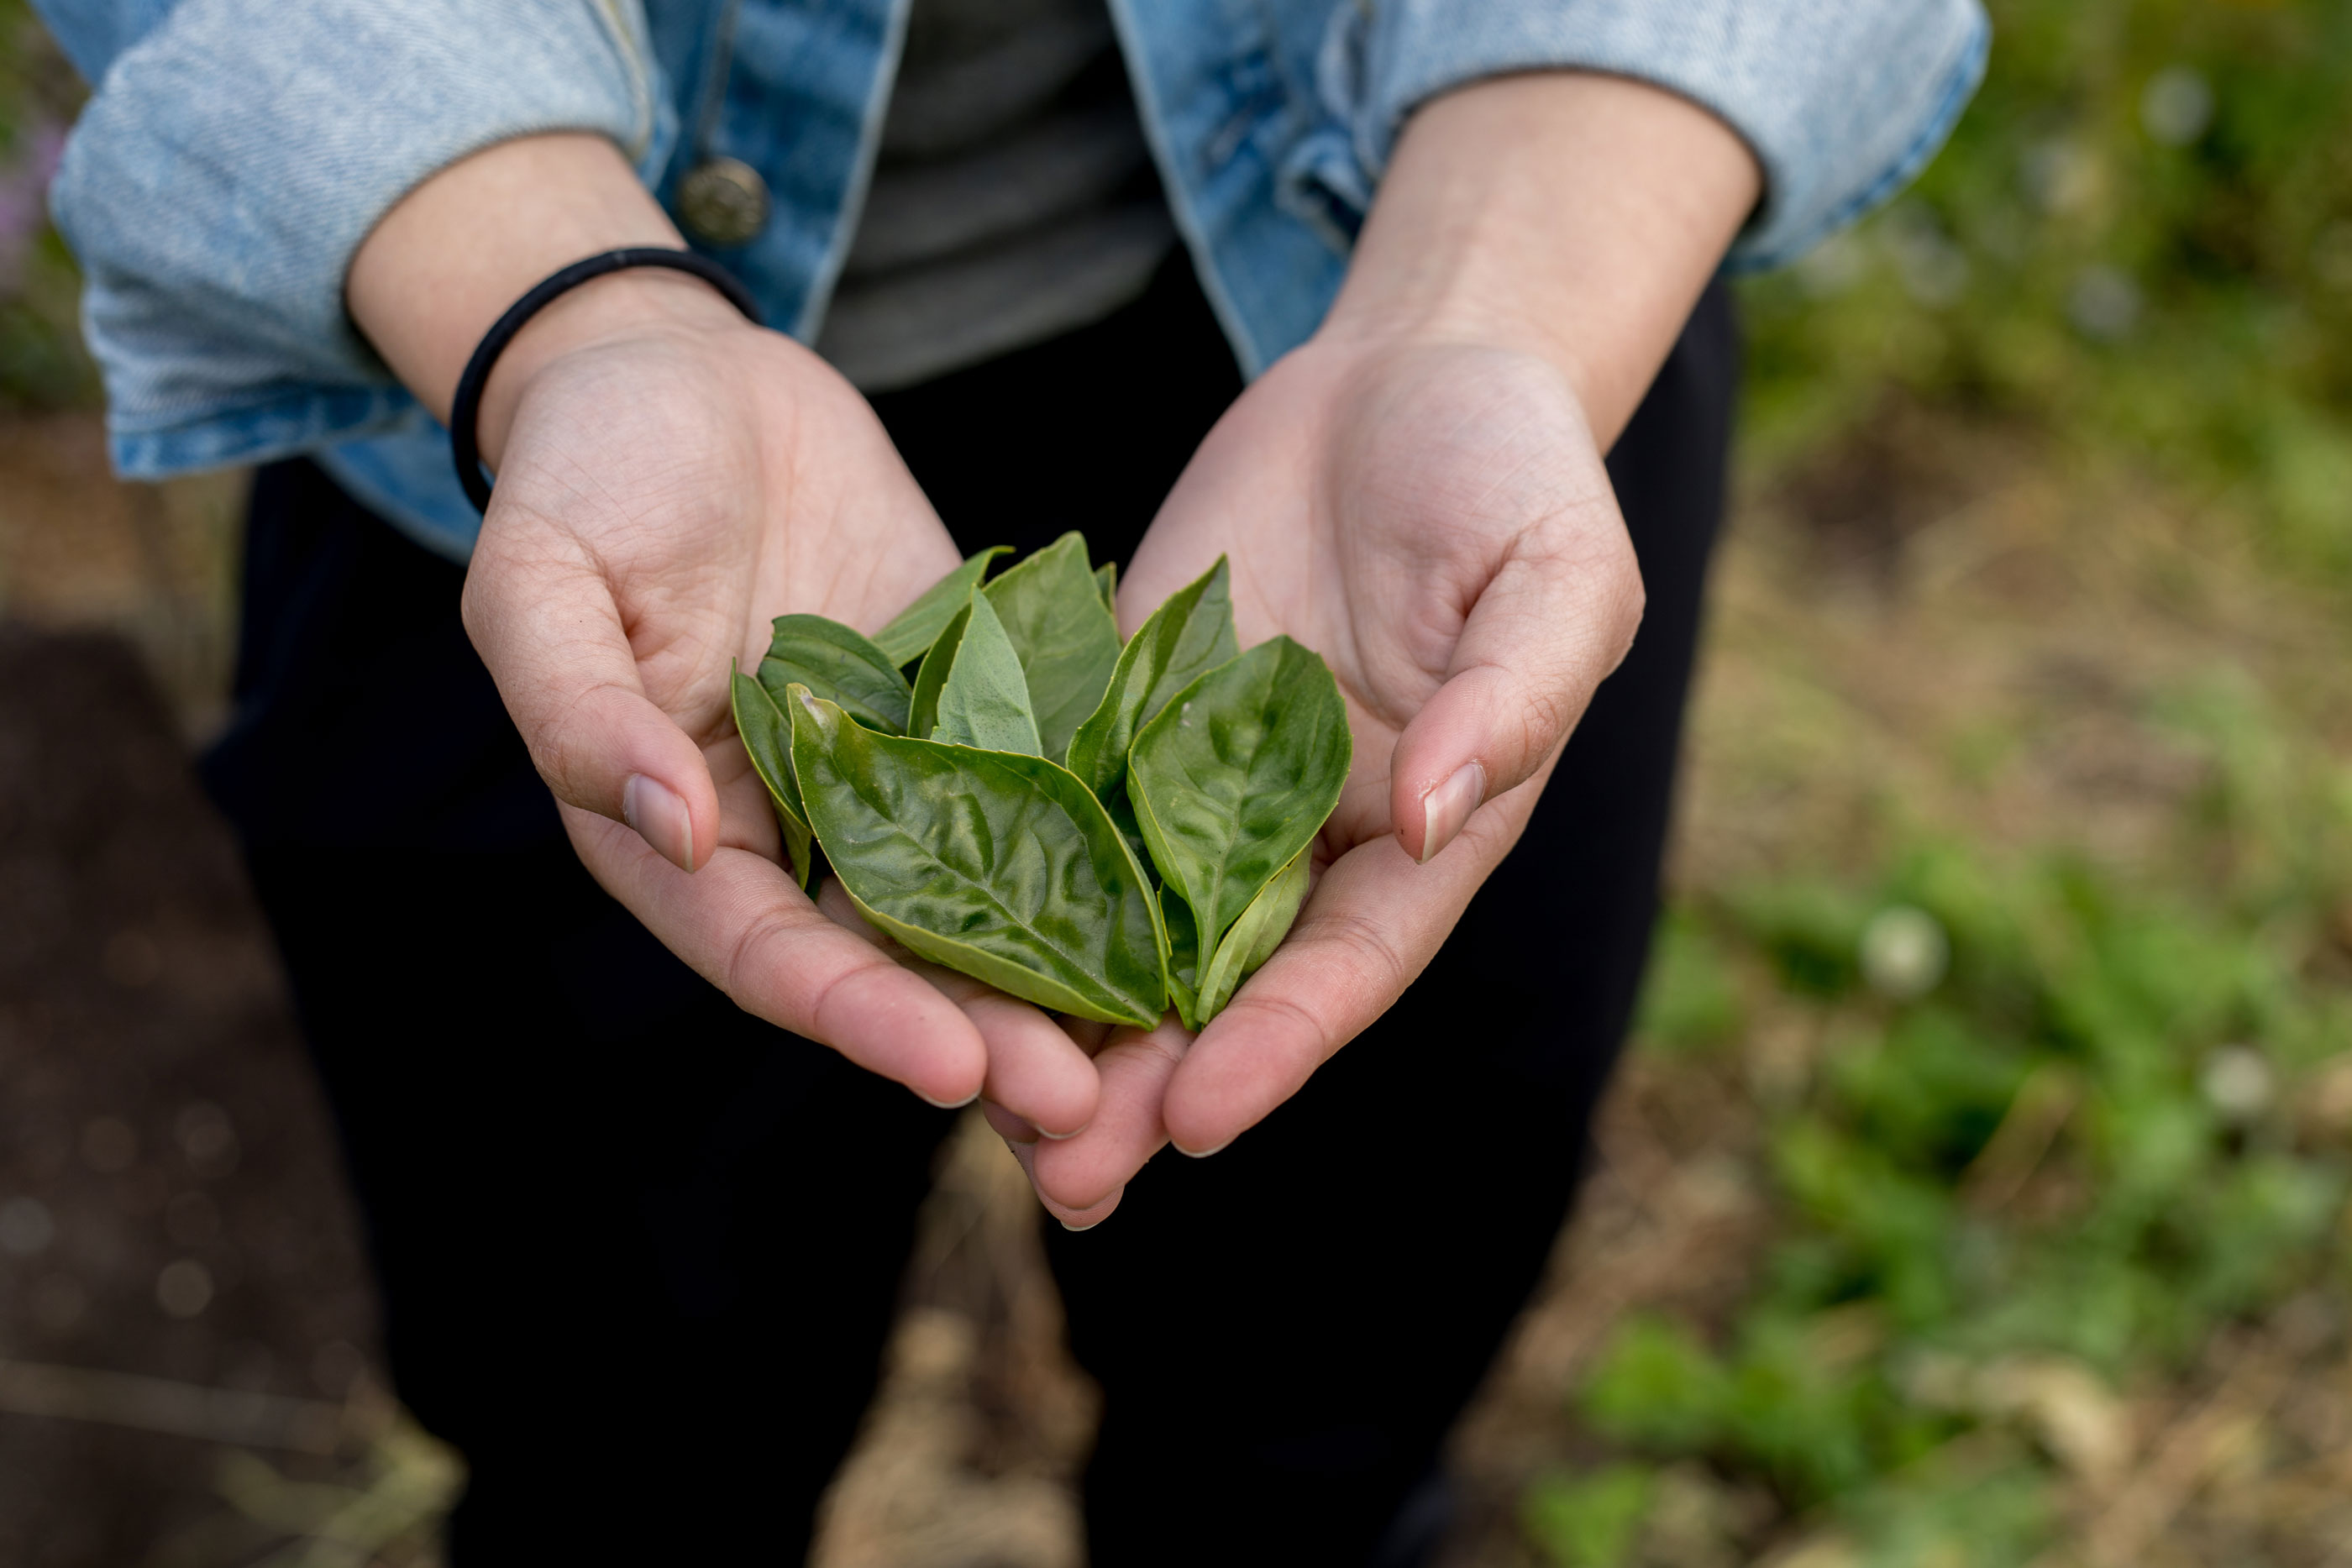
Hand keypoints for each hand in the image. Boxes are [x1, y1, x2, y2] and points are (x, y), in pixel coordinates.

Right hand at [347, 135, 1097, 1133]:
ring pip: (980, 899)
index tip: (951, 1068)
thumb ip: (577, 706)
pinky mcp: (971, 709)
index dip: (856, 1015)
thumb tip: (670, 822)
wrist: (689, 375)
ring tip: (1152, 1040)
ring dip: (1055, 976)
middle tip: (1083, 1106)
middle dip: (982, 1035)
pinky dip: (1104, 847)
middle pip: (892, 959)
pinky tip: (1186, 894)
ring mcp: (891, 776)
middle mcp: (792, 832)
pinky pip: (1041, 786)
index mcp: (677, 835)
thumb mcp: (537, 575)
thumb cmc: (585, 468)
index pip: (769, 954)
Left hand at [1007, 72, 1759, 1222]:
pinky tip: (919, 945)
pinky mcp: (1117, 713)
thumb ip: (1512, 693)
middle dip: (1146, 1083)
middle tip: (1062, 1176)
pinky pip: (1050, 804)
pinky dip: (995, 879)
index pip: (1347, 962)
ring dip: (1058, 1021)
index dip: (1277, 1043)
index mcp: (1421, 830)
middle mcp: (1303, 832)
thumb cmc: (1513, 472)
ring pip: (1122, 922)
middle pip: (1219, 982)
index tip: (1202, 1116)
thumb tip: (1434, 810)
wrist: (1407, 374)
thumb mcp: (1553, 572)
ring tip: (976, 1112)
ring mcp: (1201, 779)